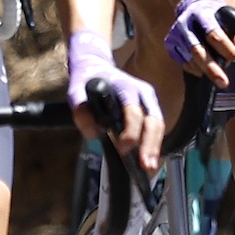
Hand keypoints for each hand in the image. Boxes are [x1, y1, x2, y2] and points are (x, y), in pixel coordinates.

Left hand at [66, 29, 164, 170]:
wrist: (95, 67)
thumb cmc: (86, 81)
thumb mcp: (76, 92)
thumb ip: (81, 112)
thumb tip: (94, 134)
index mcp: (125, 87)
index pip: (133, 112)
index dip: (130, 133)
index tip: (122, 150)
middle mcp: (142, 92)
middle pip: (153, 120)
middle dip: (150, 144)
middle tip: (145, 165)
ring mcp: (148, 99)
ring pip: (159, 125)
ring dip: (155, 147)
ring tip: (150, 167)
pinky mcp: (149, 107)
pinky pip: (156, 127)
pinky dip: (154, 144)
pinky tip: (148, 159)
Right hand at [164, 0, 234, 78]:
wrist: (196, 7)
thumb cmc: (218, 16)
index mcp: (202, 13)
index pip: (212, 33)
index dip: (225, 47)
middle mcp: (185, 23)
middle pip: (197, 50)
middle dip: (211, 68)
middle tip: (223, 82)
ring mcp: (175, 35)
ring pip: (190, 59)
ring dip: (206, 70)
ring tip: (219, 74)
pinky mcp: (170, 45)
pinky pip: (184, 63)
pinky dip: (197, 69)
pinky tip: (205, 67)